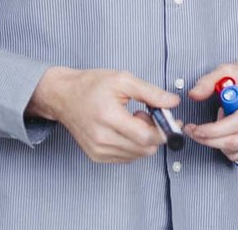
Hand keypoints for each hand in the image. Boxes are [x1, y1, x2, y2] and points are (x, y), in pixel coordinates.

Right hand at [27, 66, 175, 162]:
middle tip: (148, 114)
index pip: (146, 137)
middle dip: (156, 133)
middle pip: (144, 149)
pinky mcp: (97, 157)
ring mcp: (98, 151)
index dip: (165, 131)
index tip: (173, 121)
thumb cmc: (91, 86)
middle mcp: (102, 139)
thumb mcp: (123, 80)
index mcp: (109, 117)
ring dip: (144, 140)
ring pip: (137, 155)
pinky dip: (134, 146)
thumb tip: (173, 102)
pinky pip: (126, 157)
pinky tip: (125, 129)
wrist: (64, 97)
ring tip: (133, 119)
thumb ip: (151, 92)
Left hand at [183, 59, 237, 163]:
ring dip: (218, 141)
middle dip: (209, 139)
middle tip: (195, 132)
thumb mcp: (228, 70)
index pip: (236, 124)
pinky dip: (227, 147)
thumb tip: (194, 95)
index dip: (213, 130)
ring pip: (234, 150)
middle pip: (234, 141)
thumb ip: (208, 81)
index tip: (196, 129)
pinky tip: (227, 132)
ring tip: (221, 121)